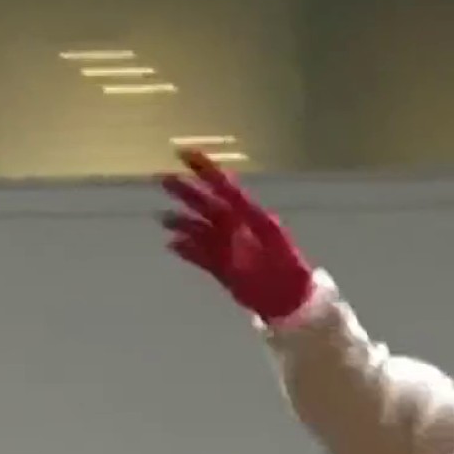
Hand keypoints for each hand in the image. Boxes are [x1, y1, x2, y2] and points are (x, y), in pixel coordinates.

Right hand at [159, 151, 314, 321]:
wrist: (291, 299)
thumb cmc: (287, 267)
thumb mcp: (268, 242)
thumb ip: (244, 229)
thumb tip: (224, 220)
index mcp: (250, 215)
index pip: (223, 186)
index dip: (204, 168)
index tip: (184, 154)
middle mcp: (236, 228)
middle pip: (207, 205)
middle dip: (186, 192)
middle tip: (162, 178)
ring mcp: (228, 248)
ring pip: (200, 230)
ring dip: (182, 222)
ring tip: (162, 217)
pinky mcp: (222, 268)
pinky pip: (199, 256)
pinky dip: (186, 250)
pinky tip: (172, 244)